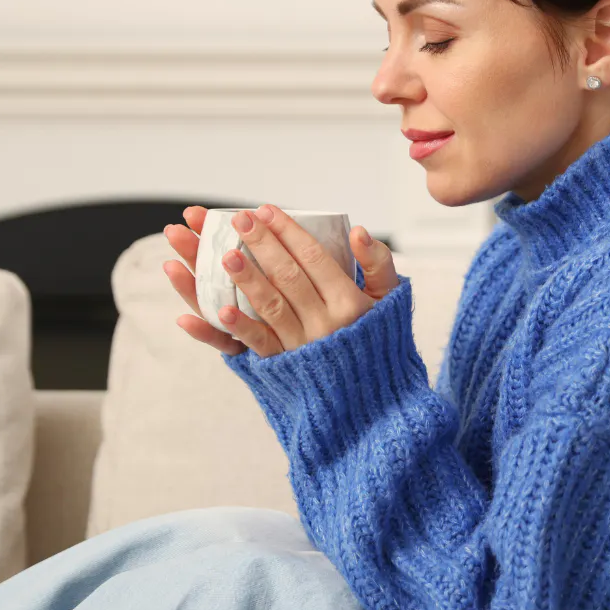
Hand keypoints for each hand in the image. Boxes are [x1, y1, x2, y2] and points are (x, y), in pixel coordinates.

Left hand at [163, 205, 399, 357]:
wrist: (374, 399)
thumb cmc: (378, 340)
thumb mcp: (390, 300)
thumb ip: (379, 264)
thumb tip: (358, 232)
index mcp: (350, 303)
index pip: (314, 258)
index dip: (288, 232)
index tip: (265, 210)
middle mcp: (326, 324)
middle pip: (288, 276)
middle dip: (262, 245)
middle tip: (239, 219)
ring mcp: (303, 346)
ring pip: (270, 305)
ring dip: (246, 278)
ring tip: (224, 254)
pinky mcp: (286, 367)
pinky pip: (259, 344)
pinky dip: (239, 327)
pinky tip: (219, 310)